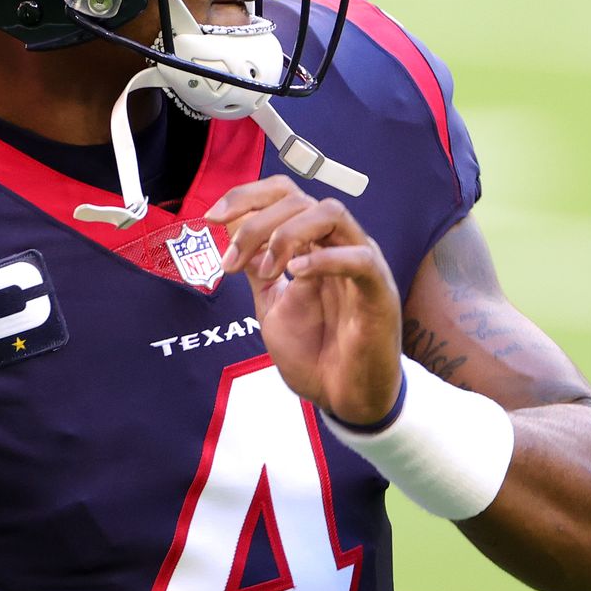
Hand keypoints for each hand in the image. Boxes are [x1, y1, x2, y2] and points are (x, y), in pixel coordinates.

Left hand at [206, 177, 401, 424]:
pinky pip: (359, 258)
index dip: (246, 196)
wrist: (341, 396)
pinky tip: (295, 275)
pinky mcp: (379, 291)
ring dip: (288, 234)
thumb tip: (234, 234)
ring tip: (267, 271)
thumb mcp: (272, 304)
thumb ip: (258, 268)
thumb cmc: (315, 352)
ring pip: (331, 213)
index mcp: (314, 243)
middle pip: (299, 199)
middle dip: (255, 225)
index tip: (211, 218)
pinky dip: (323, 260)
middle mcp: (339, 244)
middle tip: (231, 263)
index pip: (284, 194)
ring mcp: (362, 263)